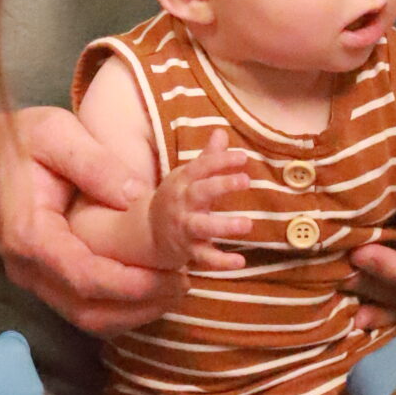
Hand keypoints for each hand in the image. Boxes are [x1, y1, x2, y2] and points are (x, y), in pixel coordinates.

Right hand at [0, 105, 178, 336]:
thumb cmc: (18, 142)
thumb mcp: (57, 133)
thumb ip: (95, 164)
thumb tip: (137, 196)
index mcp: (29, 234)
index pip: (83, 276)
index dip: (129, 283)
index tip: (170, 275)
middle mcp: (26, 267)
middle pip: (86, 309)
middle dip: (139, 305)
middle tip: (183, 284)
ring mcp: (33, 278)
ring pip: (86, 318)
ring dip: (132, 313)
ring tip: (174, 290)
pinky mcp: (44, 280)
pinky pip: (82, 308)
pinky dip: (119, 308)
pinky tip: (150, 289)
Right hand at [148, 131, 254, 269]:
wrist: (148, 232)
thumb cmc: (176, 199)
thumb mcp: (187, 176)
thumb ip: (208, 158)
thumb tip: (221, 131)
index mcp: (183, 182)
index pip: (201, 167)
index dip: (221, 161)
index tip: (243, 157)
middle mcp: (182, 204)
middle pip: (200, 192)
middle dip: (221, 185)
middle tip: (246, 180)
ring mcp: (184, 228)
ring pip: (202, 227)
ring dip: (224, 226)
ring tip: (247, 224)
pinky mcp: (188, 250)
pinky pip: (204, 257)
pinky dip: (221, 262)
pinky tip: (240, 262)